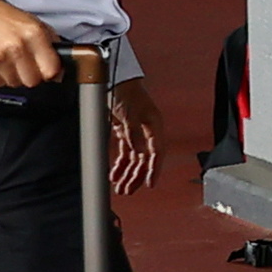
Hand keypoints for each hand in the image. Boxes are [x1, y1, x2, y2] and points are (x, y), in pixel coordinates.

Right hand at [0, 0, 61, 88]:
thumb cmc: (7, 19)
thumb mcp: (35, 24)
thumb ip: (51, 44)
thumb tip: (61, 69)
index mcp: (34, 34)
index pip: (51, 70)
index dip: (49, 73)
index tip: (45, 71)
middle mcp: (16, 46)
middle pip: (32, 81)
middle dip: (30, 75)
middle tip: (23, 65)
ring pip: (14, 83)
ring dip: (12, 76)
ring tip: (7, 60)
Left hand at [109, 75, 162, 192]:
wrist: (115, 81)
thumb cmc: (126, 93)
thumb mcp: (130, 114)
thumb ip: (133, 134)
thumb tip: (138, 153)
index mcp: (154, 127)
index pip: (156, 153)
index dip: (154, 169)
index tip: (151, 184)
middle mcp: (147, 133)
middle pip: (144, 160)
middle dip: (136, 177)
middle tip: (128, 191)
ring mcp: (136, 133)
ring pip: (134, 159)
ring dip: (127, 174)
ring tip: (120, 188)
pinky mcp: (125, 132)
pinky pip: (124, 153)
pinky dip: (119, 165)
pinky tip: (114, 175)